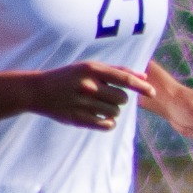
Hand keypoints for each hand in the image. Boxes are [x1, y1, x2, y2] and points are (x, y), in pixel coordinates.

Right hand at [26, 62, 153, 129]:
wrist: (39, 91)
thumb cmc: (70, 76)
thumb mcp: (90, 67)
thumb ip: (117, 71)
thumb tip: (144, 76)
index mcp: (91, 69)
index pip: (125, 80)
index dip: (142, 87)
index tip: (153, 93)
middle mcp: (88, 86)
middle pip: (122, 98)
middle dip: (120, 99)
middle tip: (107, 96)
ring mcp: (82, 103)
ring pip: (116, 112)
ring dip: (113, 110)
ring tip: (99, 104)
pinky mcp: (78, 119)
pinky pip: (107, 125)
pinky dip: (108, 122)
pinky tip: (100, 116)